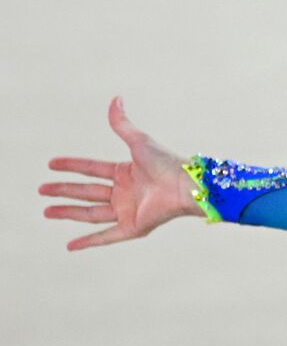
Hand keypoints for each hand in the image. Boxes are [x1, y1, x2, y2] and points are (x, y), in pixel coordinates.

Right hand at [40, 97, 198, 250]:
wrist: (185, 185)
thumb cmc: (167, 162)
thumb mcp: (139, 141)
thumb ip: (123, 124)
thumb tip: (115, 99)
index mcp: (127, 172)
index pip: (92, 169)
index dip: (72, 166)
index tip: (51, 164)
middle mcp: (125, 192)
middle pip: (87, 192)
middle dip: (64, 191)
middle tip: (42, 189)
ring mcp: (128, 211)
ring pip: (90, 213)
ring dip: (68, 213)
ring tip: (46, 211)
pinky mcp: (133, 228)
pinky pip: (106, 237)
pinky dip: (89, 242)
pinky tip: (71, 246)